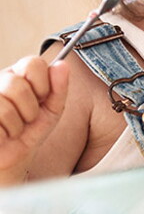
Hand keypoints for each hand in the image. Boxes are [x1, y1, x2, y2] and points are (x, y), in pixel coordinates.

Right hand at [0, 57, 68, 181]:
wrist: (13, 158)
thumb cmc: (31, 130)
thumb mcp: (52, 108)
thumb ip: (59, 87)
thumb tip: (62, 64)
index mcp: (17, 74)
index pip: (33, 63)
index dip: (42, 83)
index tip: (42, 97)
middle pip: (18, 86)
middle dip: (31, 109)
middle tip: (27, 117)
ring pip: (5, 108)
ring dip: (17, 125)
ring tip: (14, 128)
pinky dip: (4, 135)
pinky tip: (3, 134)